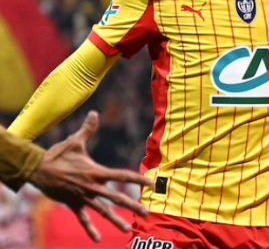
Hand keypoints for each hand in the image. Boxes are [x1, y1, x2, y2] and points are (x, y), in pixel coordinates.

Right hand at [28, 111, 150, 240]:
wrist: (38, 170)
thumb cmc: (58, 155)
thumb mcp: (75, 141)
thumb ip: (88, 129)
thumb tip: (94, 113)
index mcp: (96, 172)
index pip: (121, 175)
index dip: (137, 179)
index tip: (150, 183)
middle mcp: (92, 187)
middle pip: (116, 197)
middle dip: (132, 205)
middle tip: (146, 212)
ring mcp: (83, 197)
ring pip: (102, 211)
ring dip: (115, 220)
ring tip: (127, 229)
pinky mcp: (73, 204)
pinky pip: (83, 218)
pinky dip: (90, 228)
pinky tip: (98, 239)